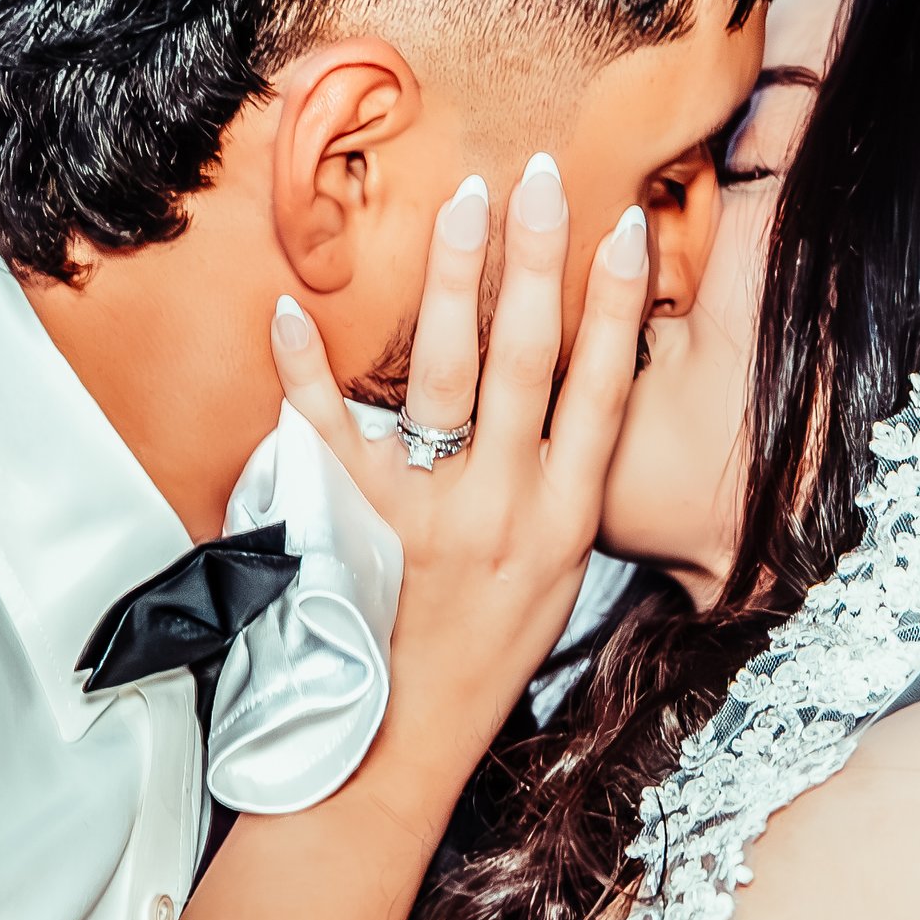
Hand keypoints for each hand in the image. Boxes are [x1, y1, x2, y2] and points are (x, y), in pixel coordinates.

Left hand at [269, 153, 647, 776]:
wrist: (406, 743)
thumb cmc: (487, 654)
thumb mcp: (559, 576)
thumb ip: (566, 486)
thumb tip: (581, 391)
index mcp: (566, 520)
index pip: (604, 391)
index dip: (620, 307)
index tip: (630, 230)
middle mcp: (506, 508)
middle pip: (528, 359)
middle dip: (536, 258)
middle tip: (536, 176)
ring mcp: (430, 514)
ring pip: (444, 374)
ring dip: (454, 279)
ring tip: (462, 203)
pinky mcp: (357, 525)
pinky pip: (327, 433)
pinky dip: (303, 371)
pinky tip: (289, 308)